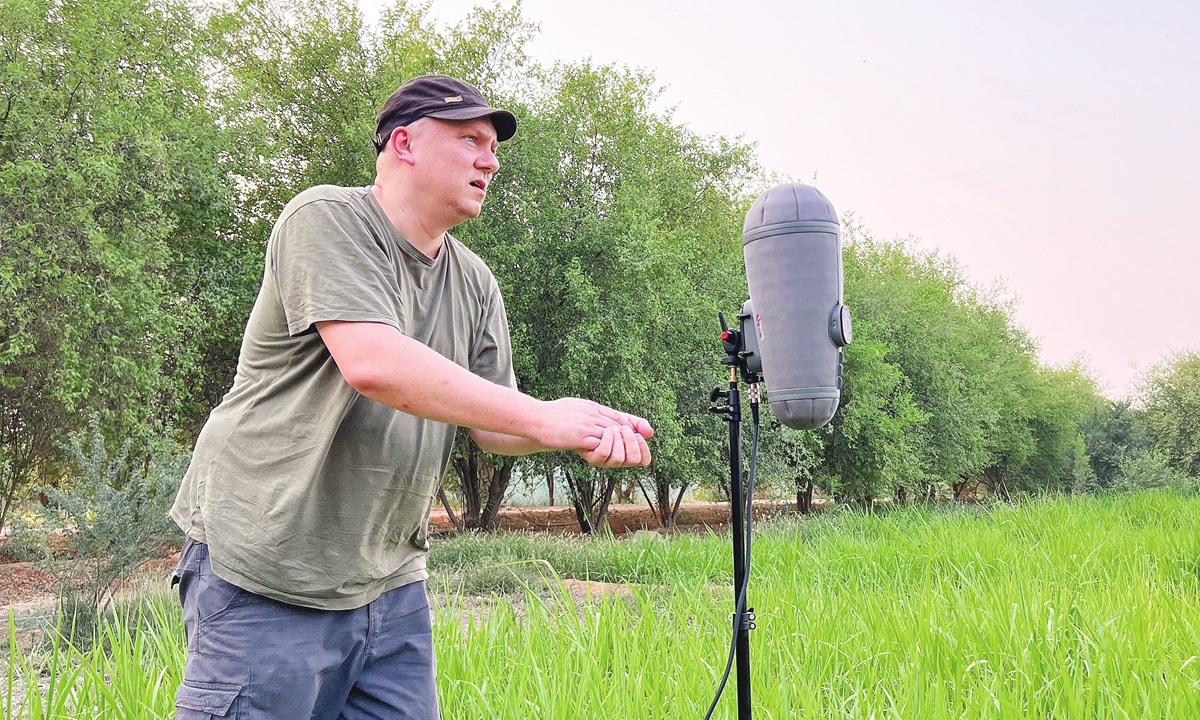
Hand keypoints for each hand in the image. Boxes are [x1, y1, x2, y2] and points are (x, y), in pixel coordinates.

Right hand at [533, 397, 652, 452]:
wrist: (535, 418)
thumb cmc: (552, 415)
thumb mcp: (574, 407)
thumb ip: (588, 411)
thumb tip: (598, 417)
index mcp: (592, 406)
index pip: (617, 415)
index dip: (632, 423)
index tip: (645, 431)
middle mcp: (592, 413)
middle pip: (619, 425)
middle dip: (630, 436)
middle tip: (639, 445)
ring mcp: (587, 424)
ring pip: (612, 435)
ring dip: (620, 445)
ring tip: (623, 453)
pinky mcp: (580, 436)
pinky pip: (599, 445)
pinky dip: (607, 450)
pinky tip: (610, 456)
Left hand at [578, 424, 651, 467]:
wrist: (581, 419)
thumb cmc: (602, 420)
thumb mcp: (622, 419)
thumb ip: (638, 424)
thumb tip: (650, 433)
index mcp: (628, 452)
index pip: (644, 460)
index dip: (644, 449)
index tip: (638, 435)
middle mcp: (619, 460)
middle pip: (634, 459)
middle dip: (631, 441)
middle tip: (624, 429)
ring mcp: (606, 461)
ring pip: (620, 458)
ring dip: (619, 440)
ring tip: (612, 428)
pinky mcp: (594, 459)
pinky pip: (605, 454)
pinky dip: (608, 440)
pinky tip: (606, 431)